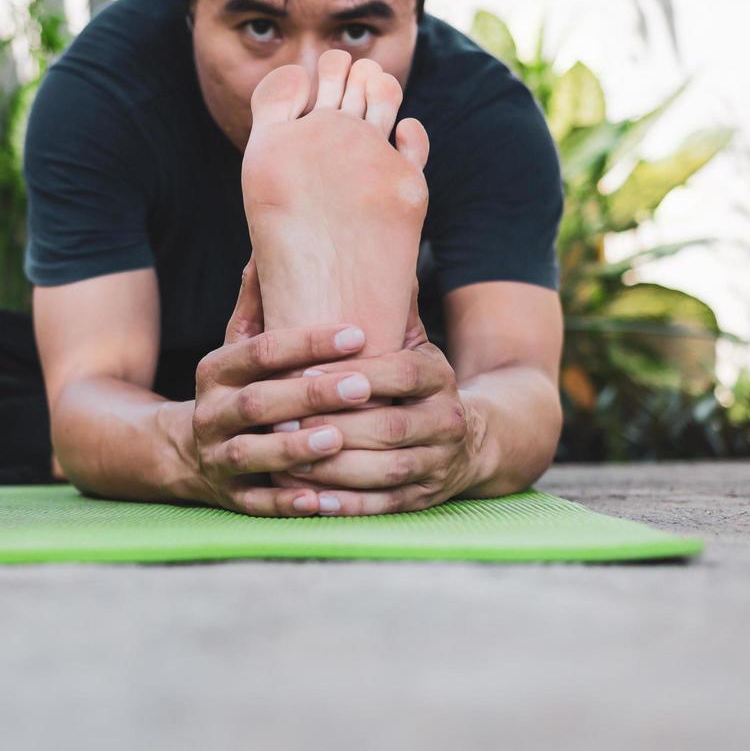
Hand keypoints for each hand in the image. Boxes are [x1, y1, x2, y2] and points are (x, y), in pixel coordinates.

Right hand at [178, 259, 386, 516]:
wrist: (183, 452)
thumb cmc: (236, 389)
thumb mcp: (238, 348)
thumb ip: (258, 304)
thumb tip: (274, 244)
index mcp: (216, 371)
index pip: (261, 350)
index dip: (307, 342)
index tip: (358, 332)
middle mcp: (212, 413)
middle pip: (258, 402)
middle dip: (310, 393)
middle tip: (362, 384)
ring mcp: (218, 458)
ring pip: (252, 453)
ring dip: (294, 447)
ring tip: (338, 436)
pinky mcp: (231, 497)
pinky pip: (257, 503)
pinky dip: (287, 503)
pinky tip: (321, 499)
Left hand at [271, 288, 490, 515]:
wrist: (468, 440)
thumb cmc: (412, 381)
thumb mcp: (406, 340)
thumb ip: (378, 303)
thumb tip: (353, 245)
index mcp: (437, 374)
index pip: (400, 371)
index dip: (352, 373)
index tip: (303, 372)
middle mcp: (445, 418)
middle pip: (388, 425)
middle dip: (333, 425)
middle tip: (281, 422)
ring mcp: (438, 462)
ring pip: (384, 469)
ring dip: (333, 469)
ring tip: (285, 462)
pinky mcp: (423, 498)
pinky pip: (384, 505)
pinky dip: (347, 506)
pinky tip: (311, 502)